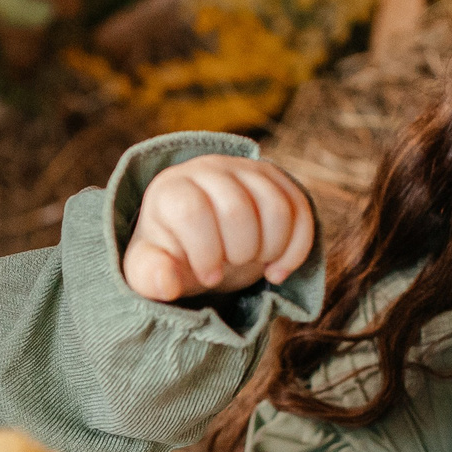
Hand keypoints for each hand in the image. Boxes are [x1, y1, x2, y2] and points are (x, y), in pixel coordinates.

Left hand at [122, 154, 314, 301]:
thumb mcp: (152, 269)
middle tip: (230, 265)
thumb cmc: (174, 254)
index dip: (205, 252)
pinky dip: (296, 248)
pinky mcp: (277, 180)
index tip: (208, 276)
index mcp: (171, 189)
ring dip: (270, 250)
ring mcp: (246, 169)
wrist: (201, 237)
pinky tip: (277, 270)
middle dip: (238, 252)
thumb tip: (166, 283)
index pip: (192, 211)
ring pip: (276, 208)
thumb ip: (150, 277)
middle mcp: (209, 168)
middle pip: (237, 210)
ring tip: (254, 265)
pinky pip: (300, 209)